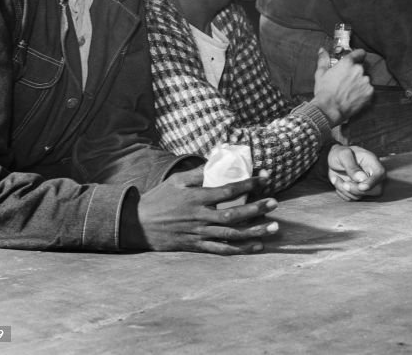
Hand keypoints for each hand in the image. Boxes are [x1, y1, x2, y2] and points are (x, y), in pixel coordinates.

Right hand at [131, 166, 279, 253]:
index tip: (265, 178)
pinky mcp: (196, 246)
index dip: (248, 184)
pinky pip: (221, 250)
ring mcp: (199, 234)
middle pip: (233, 213)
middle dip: (257, 208)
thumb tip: (218, 161)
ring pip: (232, 234)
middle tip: (275, 203)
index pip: (227, 190)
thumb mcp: (176, 181)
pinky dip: (241, 249)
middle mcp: (200, 217)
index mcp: (196, 198)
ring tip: (275, 227)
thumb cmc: (158, 199)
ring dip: (255, 231)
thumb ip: (198, 173)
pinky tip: (258, 246)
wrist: (136, 225)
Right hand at [312, 47, 373, 126]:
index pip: (360, 53)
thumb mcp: (320, 74)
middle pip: (361, 68)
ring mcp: (365, 81)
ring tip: (349, 91)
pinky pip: (368, 90)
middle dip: (355, 73)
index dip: (358, 55)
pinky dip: (363, 93)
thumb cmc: (324, 92)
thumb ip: (323, 60)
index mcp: (347, 63)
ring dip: (359, 83)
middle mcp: (358, 70)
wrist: (329, 109)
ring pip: (365, 79)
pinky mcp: (369, 92)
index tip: (357, 58)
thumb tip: (322, 51)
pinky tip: (354, 97)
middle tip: (346, 81)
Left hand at [327, 144, 385, 200]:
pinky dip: (342, 193)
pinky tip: (338, 182)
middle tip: (344, 184)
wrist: (334, 159)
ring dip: (345, 190)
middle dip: (355, 190)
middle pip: (372, 189)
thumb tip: (362, 178)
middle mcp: (371, 175)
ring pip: (359, 196)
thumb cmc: (340, 153)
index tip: (361, 187)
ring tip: (336, 178)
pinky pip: (351, 198)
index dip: (372, 182)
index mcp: (372, 162)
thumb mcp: (343, 155)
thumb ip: (352, 166)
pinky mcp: (357, 191)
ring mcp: (365, 184)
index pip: (380, 174)